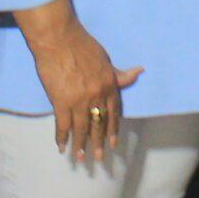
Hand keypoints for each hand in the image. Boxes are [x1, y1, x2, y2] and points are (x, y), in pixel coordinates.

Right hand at [20, 2, 141, 160]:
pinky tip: (61, 146)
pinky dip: (62, 137)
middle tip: (100, 159)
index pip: (113, 113)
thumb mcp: (105, 59)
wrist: (60, 38)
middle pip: (98, 124)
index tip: (113, 143)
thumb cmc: (82, 45)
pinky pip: (63, 124)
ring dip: (81, 145)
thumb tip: (138, 71)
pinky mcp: (60, 101)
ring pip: (81, 128)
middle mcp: (96, 96)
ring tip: (81, 158)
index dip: (113, 130)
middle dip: (99, 143)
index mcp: (109, 85)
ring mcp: (78, 100)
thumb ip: (118, 73)